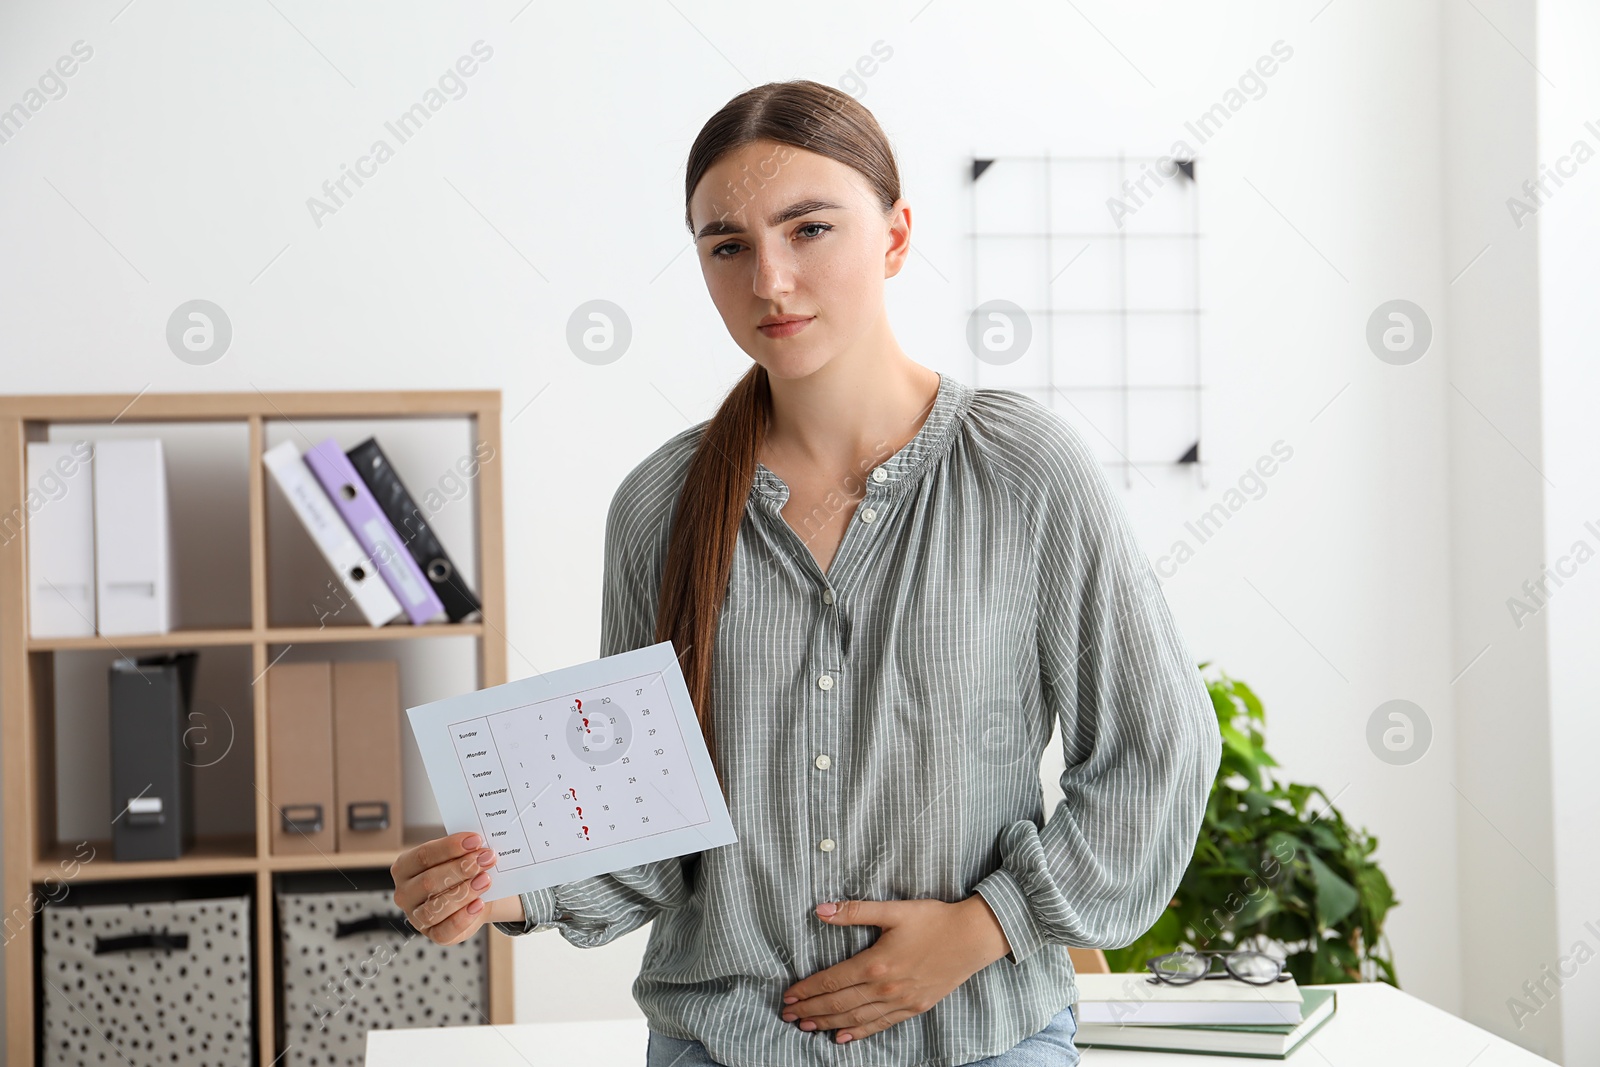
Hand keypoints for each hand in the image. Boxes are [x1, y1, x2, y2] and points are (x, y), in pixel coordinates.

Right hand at [391, 831, 518, 944]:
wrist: (474, 897)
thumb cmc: (460, 872)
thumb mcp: (459, 857)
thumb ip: (463, 851)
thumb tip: (479, 845)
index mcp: (404, 867)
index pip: (423, 856)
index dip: (450, 847)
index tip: (475, 840)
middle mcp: (405, 893)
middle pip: (429, 881)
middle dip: (461, 868)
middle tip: (486, 858)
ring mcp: (416, 917)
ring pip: (435, 908)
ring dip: (464, 892)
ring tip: (486, 880)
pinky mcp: (432, 934)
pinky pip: (444, 931)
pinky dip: (463, 918)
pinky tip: (479, 904)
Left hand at [780, 896, 1011, 1044]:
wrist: (973, 938)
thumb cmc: (934, 920)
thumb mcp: (894, 910)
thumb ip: (856, 911)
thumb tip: (821, 909)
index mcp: (875, 963)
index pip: (832, 980)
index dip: (808, 989)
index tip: (789, 995)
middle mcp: (885, 988)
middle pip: (839, 1003)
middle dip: (811, 1009)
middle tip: (788, 1014)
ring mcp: (900, 1002)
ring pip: (856, 1018)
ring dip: (828, 1023)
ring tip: (806, 1026)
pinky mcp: (914, 1008)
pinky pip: (880, 1025)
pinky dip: (859, 1033)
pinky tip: (843, 1038)